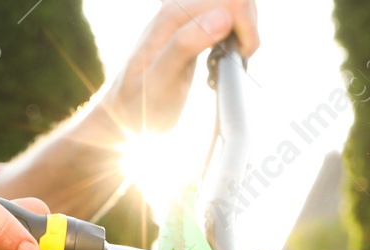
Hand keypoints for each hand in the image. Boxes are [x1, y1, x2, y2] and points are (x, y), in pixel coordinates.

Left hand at [98, 0, 259, 135]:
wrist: (122, 117)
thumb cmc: (138, 106)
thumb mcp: (160, 82)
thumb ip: (186, 46)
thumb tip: (222, 17)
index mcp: (172, 17)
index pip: (230, 0)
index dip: (245, 28)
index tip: (240, 56)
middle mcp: (178, 9)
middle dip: (247, 26)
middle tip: (237, 58)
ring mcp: (184, 17)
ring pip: (231, 5)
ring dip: (243, 29)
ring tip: (232, 56)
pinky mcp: (189, 29)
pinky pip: (223, 17)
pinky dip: (234, 33)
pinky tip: (225, 53)